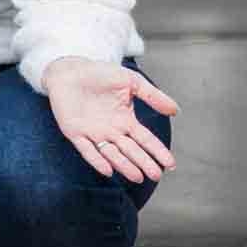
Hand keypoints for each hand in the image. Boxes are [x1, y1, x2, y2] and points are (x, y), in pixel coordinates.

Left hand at [42, 57, 179, 182]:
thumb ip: (152, 96)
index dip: (157, 151)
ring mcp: (93, 133)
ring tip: (137, 177)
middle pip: (131, 150)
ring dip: (124, 165)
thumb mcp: (130, 81)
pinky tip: (108, 170)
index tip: (170, 165)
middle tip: (156, 176)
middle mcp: (111, 130)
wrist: (69, 69)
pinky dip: (97, 160)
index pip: (145, 140)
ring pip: (111, 153)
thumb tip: (176, 110)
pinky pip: (87, 150)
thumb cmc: (100, 74)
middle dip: (144, 163)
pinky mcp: (74, 132)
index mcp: (126, 120)